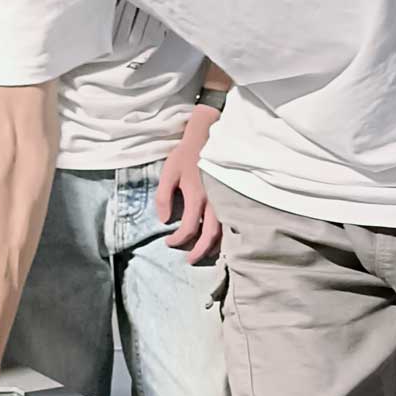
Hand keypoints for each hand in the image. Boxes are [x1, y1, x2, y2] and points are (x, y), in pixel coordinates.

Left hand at [157, 123, 221, 262]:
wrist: (210, 135)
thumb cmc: (187, 154)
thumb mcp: (168, 172)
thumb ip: (163, 197)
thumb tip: (166, 220)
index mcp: (196, 196)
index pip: (189, 228)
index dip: (178, 240)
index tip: (169, 242)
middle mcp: (214, 201)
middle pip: (210, 235)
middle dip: (200, 251)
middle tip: (190, 260)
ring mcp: (226, 198)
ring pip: (225, 230)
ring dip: (214, 245)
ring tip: (205, 253)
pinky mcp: (232, 195)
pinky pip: (232, 219)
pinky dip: (226, 233)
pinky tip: (220, 238)